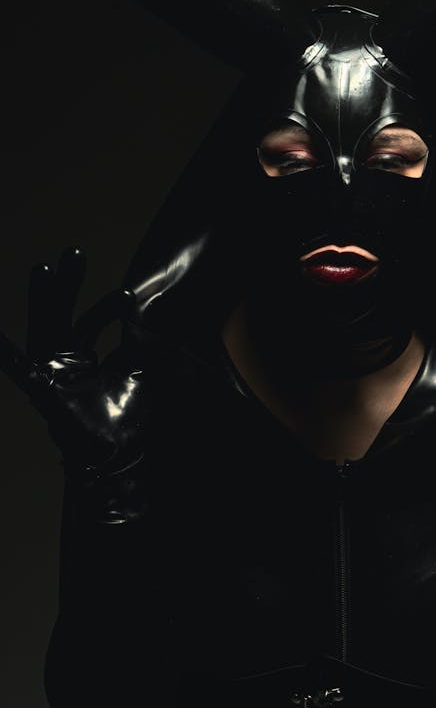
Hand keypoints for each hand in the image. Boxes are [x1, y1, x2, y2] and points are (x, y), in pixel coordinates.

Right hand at [0, 246, 151, 522]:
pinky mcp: (47, 390)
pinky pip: (22, 371)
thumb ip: (142, 347)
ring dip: (44, 299)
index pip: (92, 320)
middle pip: (64, 313)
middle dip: (69, 283)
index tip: (130, 296)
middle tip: (75, 250)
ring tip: (43, 268)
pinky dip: (7, 354)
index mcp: (85, 357)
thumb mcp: (140, 375)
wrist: (119, 457)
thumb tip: (150, 323)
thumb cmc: (125, 419)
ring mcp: (53, 373)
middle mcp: (66, 360)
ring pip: (45, 328)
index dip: (108, 306)